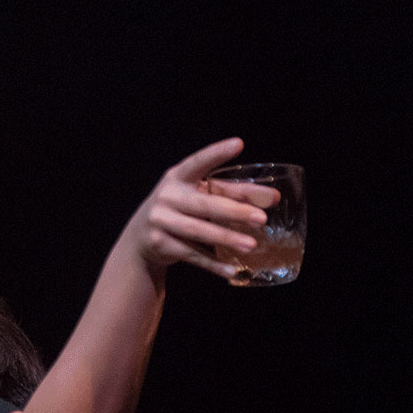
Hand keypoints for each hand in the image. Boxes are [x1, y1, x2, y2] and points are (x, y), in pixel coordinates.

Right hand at [131, 137, 280, 278]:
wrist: (141, 237)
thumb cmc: (180, 208)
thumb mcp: (198, 195)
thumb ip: (232, 193)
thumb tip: (271, 198)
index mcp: (178, 176)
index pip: (199, 162)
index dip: (217, 153)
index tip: (238, 144)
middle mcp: (167, 196)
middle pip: (204, 204)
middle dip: (234, 211)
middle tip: (261, 218)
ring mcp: (161, 221)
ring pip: (199, 231)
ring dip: (227, 238)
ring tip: (251, 244)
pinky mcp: (160, 244)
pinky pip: (192, 255)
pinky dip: (213, 263)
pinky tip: (232, 269)